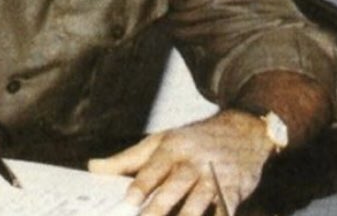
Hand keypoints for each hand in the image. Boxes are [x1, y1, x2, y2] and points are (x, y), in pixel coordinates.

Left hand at [88, 110, 272, 215]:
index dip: (137, 190)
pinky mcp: (234, 190)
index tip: (124, 207)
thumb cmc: (193, 139)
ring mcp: (214, 177)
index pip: (150, 172)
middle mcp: (192, 163)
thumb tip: (93, 168)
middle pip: (171, 190)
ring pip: (197, 203)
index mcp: (171, 149)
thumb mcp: (160, 141)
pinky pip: (224, 209)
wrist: (243, 129)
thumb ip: (127, 159)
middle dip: (156, 211)